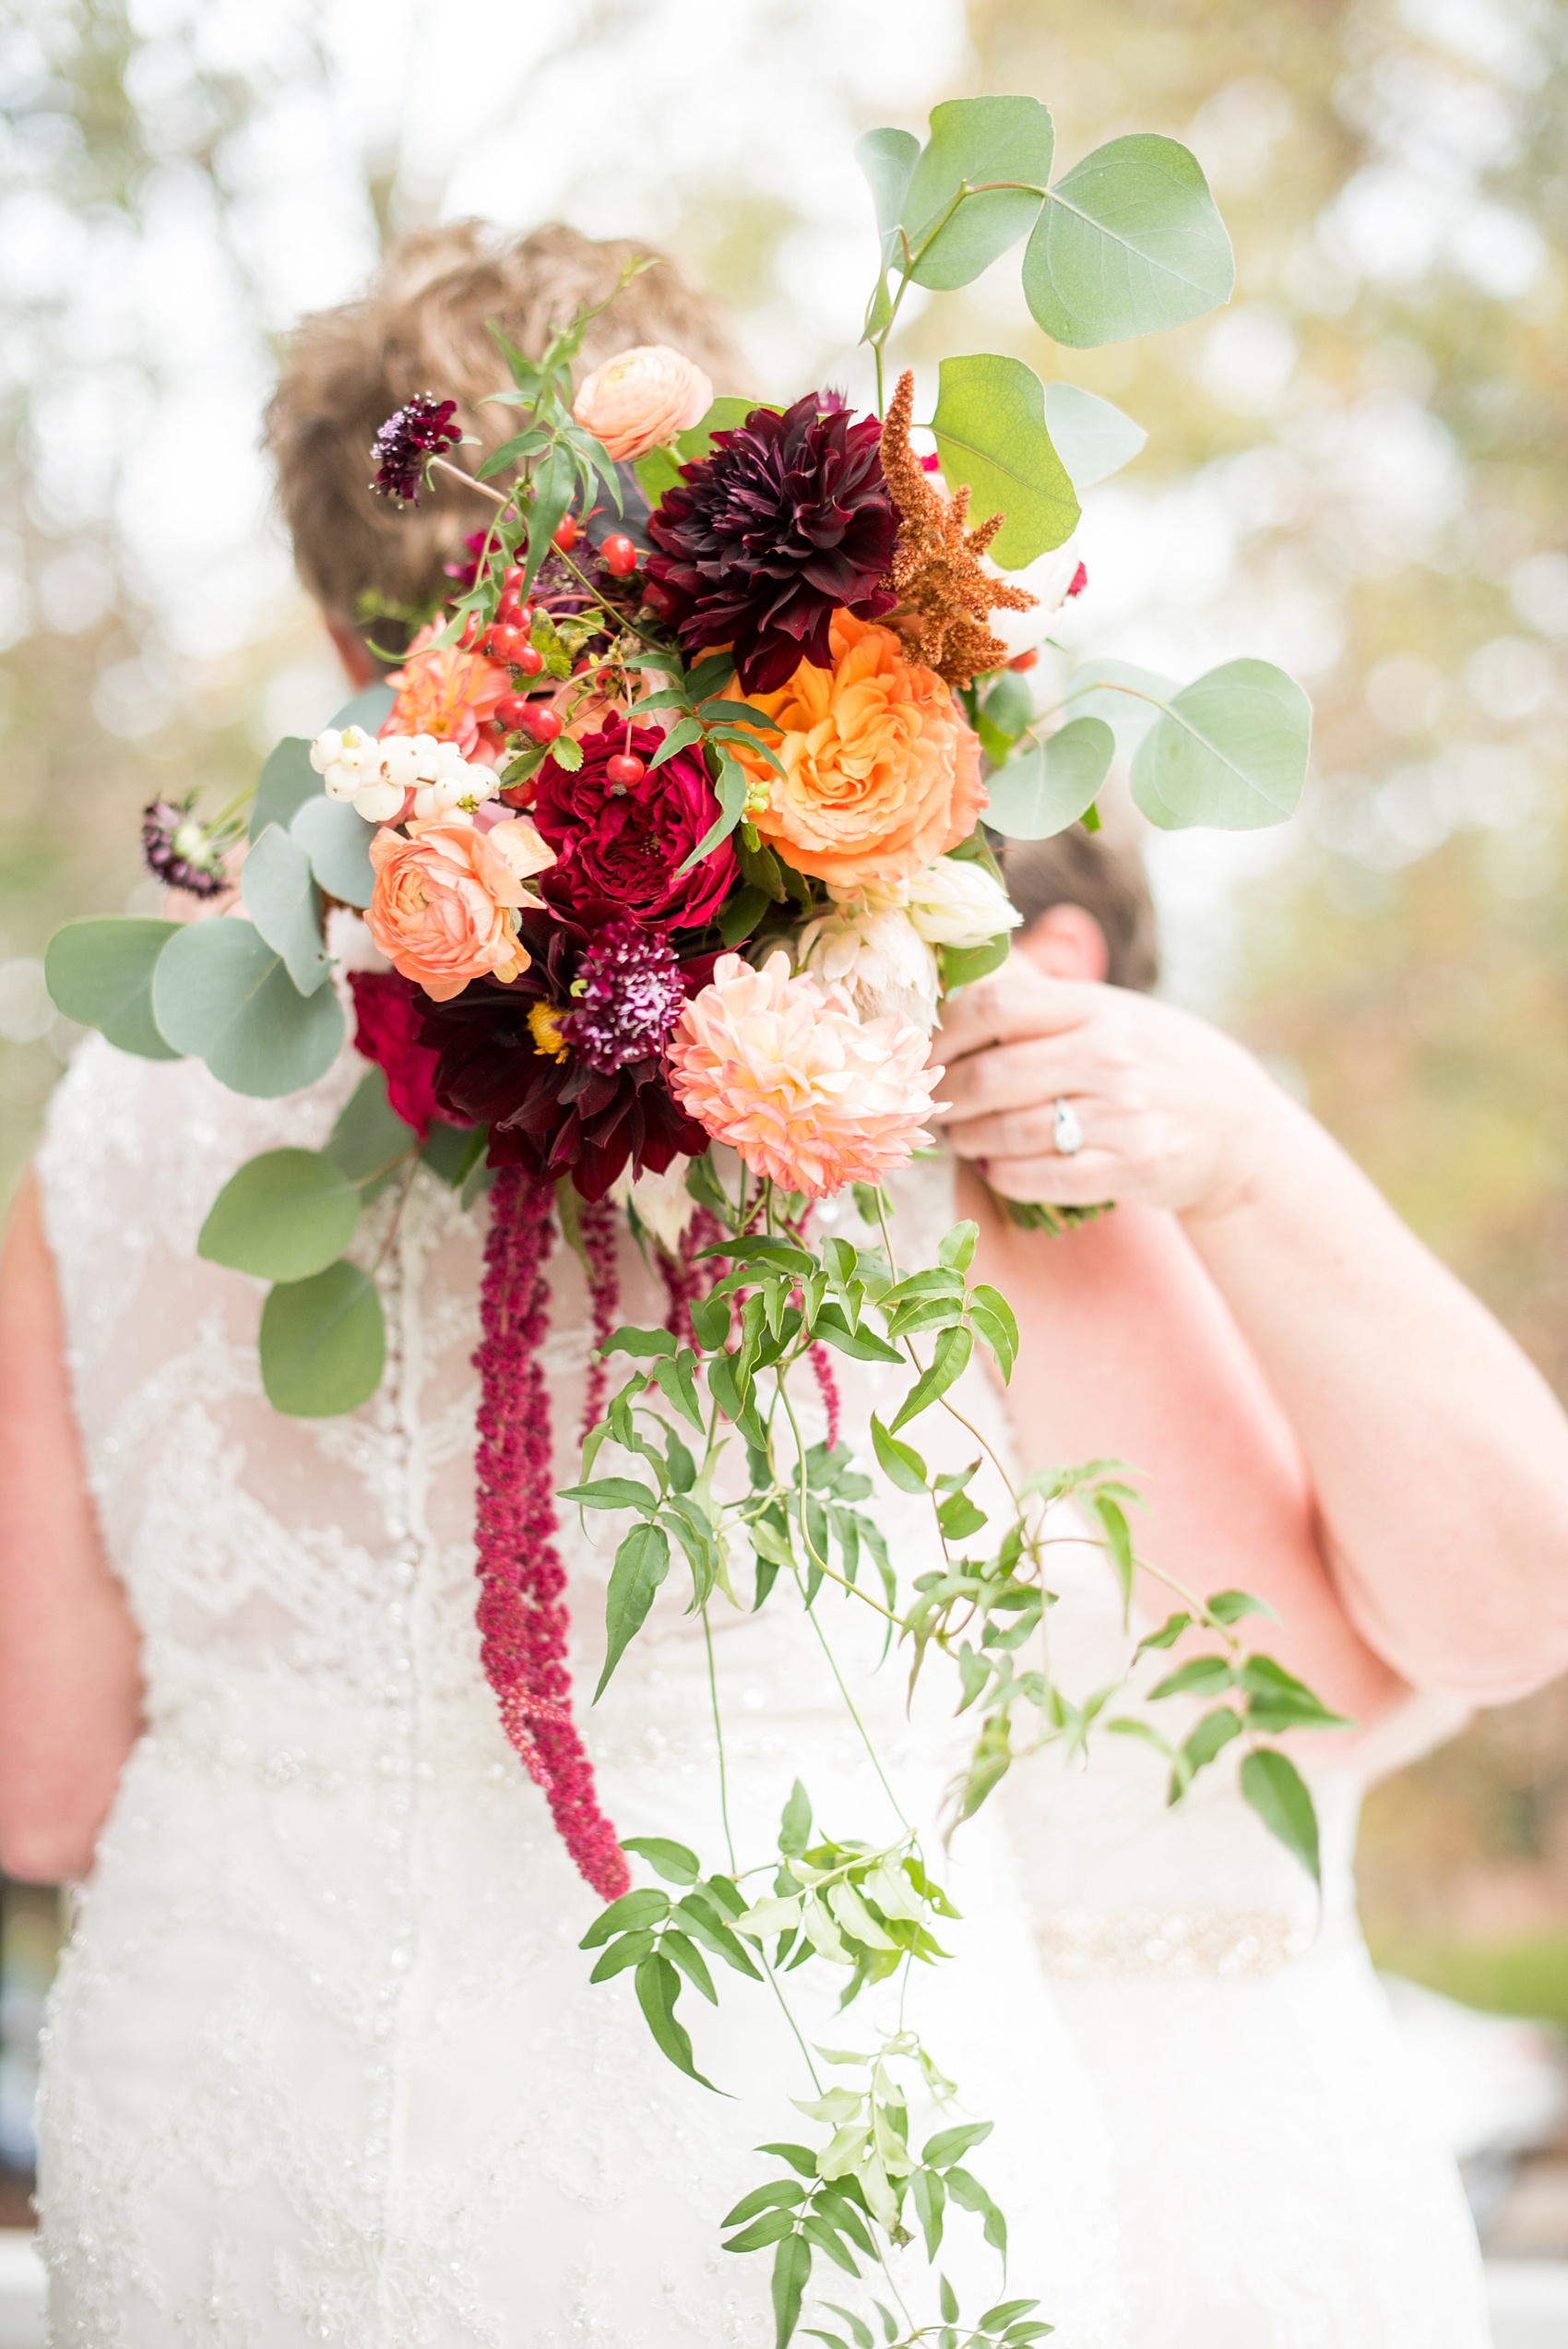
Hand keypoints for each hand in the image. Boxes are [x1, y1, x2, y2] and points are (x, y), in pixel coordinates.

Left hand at [933, 956, 1290, 1219]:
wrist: (1237, 1126)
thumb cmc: (1156, 1064)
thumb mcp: (1113, 1014)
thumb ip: (1046, 1006)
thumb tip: (956, 992)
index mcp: (1096, 1007)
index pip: (995, 1006)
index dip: (944, 1033)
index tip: (926, 1055)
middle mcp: (1109, 1055)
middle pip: (991, 1075)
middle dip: (949, 1098)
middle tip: (934, 1109)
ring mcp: (1123, 1113)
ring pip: (1009, 1132)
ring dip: (970, 1141)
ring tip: (963, 1138)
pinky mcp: (1133, 1166)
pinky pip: (1042, 1177)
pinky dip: (1006, 1176)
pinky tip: (997, 1169)